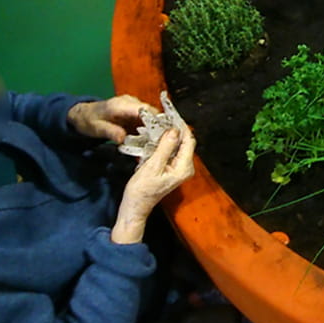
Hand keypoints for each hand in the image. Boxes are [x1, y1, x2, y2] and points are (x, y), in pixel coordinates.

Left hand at [68, 95, 153, 142]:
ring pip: (151, 116)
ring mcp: (134, 106)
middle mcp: (131, 102)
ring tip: (156, 143)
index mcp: (121, 104)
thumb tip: (123, 138)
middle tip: (161, 143)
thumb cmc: (89, 120)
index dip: (155, 119)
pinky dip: (149, 129)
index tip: (163, 133)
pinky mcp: (135, 112)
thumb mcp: (96, 128)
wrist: (83, 114)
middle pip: (152, 112)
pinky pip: (146, 120)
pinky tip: (150, 140)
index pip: (144, 109)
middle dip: (158, 127)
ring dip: (155, 129)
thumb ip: (110, 132)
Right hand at [112, 128, 195, 244]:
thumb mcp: (152, 166)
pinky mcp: (171, 168)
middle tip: (162, 118)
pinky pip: (171, 152)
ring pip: (177, 146)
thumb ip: (164, 148)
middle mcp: (185, 167)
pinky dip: (164, 143)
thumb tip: (174, 130)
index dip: (181, 127)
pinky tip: (155, 137)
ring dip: (168, 136)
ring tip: (158, 124)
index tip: (171, 115)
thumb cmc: (142, 190)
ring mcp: (179, 168)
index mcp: (184, 167)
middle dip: (175, 129)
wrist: (135, 207)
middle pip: (184, 142)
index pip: (188, 141)